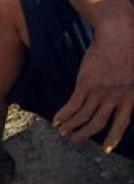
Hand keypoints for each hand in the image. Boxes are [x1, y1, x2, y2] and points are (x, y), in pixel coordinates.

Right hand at [53, 17, 133, 151]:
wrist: (118, 33)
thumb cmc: (132, 49)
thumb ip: (130, 90)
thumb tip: (127, 104)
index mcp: (130, 95)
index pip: (121, 123)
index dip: (113, 138)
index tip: (106, 150)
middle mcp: (114, 97)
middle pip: (97, 123)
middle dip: (85, 134)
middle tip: (75, 140)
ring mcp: (99, 91)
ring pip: (83, 116)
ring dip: (71, 126)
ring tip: (62, 132)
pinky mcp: (85, 84)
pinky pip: (72, 105)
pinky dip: (63, 115)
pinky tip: (56, 120)